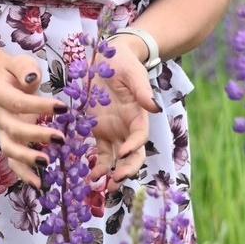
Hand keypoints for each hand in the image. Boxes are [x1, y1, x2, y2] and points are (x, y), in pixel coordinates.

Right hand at [0, 55, 63, 188]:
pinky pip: (13, 162)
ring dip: (27, 158)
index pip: (17, 102)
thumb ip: (25, 69)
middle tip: (60, 138)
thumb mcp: (21, 62)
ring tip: (46, 163)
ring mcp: (1, 131)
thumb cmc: (16, 72)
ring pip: (9, 149)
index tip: (63, 107)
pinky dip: (23, 174)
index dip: (38, 106)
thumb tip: (32, 80)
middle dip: (36, 135)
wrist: (1, 82)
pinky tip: (38, 183)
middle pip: (12, 129)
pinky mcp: (9, 142)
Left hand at [88, 39, 159, 185]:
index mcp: (138, 115)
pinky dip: (96, 165)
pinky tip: (90, 176)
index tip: (123, 152)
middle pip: (132, 154)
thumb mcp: (133, 72)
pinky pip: (99, 152)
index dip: (134, 146)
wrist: (107, 56)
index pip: (140, 136)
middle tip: (115, 181)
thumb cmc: (123, 62)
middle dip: (125, 169)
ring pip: (116, 158)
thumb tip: (154, 106)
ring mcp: (112, 131)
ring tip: (102, 186)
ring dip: (110, 173)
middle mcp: (127, 127)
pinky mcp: (97, 130)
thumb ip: (142, 90)